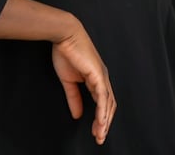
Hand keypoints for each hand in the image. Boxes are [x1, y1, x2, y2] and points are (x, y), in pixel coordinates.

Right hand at [51, 27, 116, 144]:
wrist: (65, 36)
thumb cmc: (67, 54)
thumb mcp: (68, 81)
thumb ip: (74, 98)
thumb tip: (77, 114)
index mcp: (97, 79)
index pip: (103, 102)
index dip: (101, 118)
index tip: (96, 132)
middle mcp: (103, 78)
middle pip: (109, 105)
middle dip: (105, 123)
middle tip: (99, 138)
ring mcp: (102, 76)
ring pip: (108, 103)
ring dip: (104, 120)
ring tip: (100, 134)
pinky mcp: (98, 74)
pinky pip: (102, 96)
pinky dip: (102, 110)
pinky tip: (101, 121)